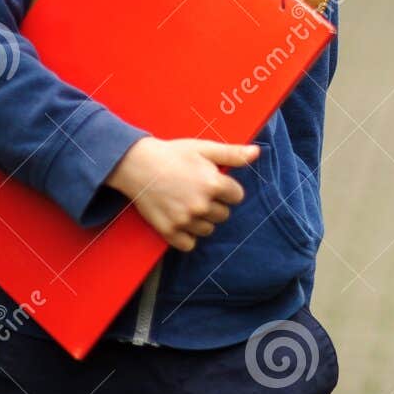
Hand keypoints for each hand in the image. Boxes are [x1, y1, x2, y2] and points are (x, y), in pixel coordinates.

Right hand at [107, 137, 257, 251]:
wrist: (137, 165)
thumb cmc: (173, 154)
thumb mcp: (205, 148)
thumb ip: (233, 154)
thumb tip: (257, 153)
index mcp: (213, 184)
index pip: (237, 196)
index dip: (227, 189)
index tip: (214, 183)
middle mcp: (201, 205)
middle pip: (223, 215)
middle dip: (216, 205)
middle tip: (198, 192)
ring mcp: (184, 220)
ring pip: (208, 229)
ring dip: (203, 220)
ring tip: (188, 204)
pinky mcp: (168, 231)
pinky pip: (189, 244)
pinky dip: (187, 236)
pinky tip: (181, 221)